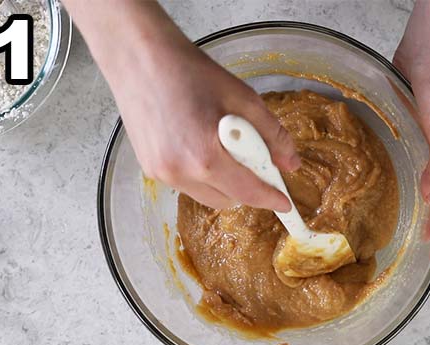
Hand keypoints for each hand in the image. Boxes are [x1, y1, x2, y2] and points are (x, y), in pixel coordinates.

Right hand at [75, 1, 298, 210]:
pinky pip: (187, 184)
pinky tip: (196, 143)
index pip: (248, 193)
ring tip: (218, 144)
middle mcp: (180, 172)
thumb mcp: (243, 99)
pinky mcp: (150, 169)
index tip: (285, 203)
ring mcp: (162, 173)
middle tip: (251, 157)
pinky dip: (200, 174)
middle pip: (230, 200)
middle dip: (246, 186)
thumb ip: (272, 135)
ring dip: (223, 181)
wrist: (139, 57)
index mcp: (205, 157)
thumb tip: (291, 164)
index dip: (271, 199)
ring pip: (208, 196)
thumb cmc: (190, 72)